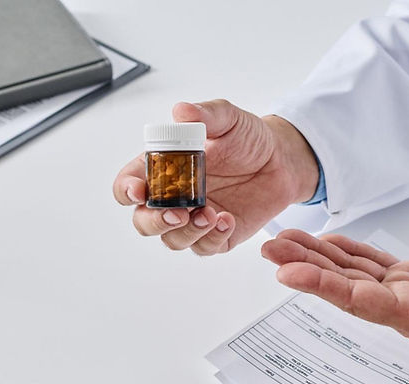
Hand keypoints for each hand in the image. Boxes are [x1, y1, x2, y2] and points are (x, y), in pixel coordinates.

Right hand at [113, 100, 319, 254]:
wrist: (281, 161)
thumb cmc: (248, 138)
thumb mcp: (229, 119)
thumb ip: (206, 114)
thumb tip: (182, 111)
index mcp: (163, 169)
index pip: (129, 184)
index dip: (127, 190)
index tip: (139, 190)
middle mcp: (173, 198)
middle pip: (144, 221)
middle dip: (154, 221)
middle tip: (177, 213)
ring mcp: (193, 219)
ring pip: (172, 239)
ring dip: (186, 231)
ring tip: (210, 214)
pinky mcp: (216, 236)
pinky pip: (204, 247)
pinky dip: (212, 238)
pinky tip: (226, 220)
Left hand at [261, 230, 408, 349]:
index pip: (361, 302)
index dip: (323, 286)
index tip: (289, 274)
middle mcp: (402, 310)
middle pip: (344, 288)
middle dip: (304, 269)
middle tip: (269, 251)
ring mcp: (404, 296)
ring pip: (351, 275)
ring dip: (317, 258)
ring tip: (283, 241)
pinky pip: (371, 266)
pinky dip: (347, 253)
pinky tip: (325, 243)